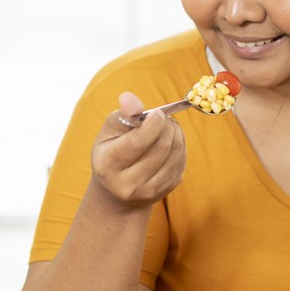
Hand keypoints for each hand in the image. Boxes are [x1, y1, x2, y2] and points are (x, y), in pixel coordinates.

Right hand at [91, 91, 185, 208]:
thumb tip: (130, 98)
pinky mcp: (164, 192)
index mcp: (108, 165)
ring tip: (167, 126)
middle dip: (167, 125)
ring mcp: (148, 191)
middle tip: (162, 118)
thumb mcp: (110, 131)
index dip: (154, 122)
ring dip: (176, 133)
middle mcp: (127, 184)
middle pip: (161, 147)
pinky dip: (180, 146)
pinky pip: (181, 162)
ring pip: (175, 153)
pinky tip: (170, 140)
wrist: (117, 189)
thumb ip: (123, 114)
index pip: (138, 142)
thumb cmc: (112, 151)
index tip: (156, 113)